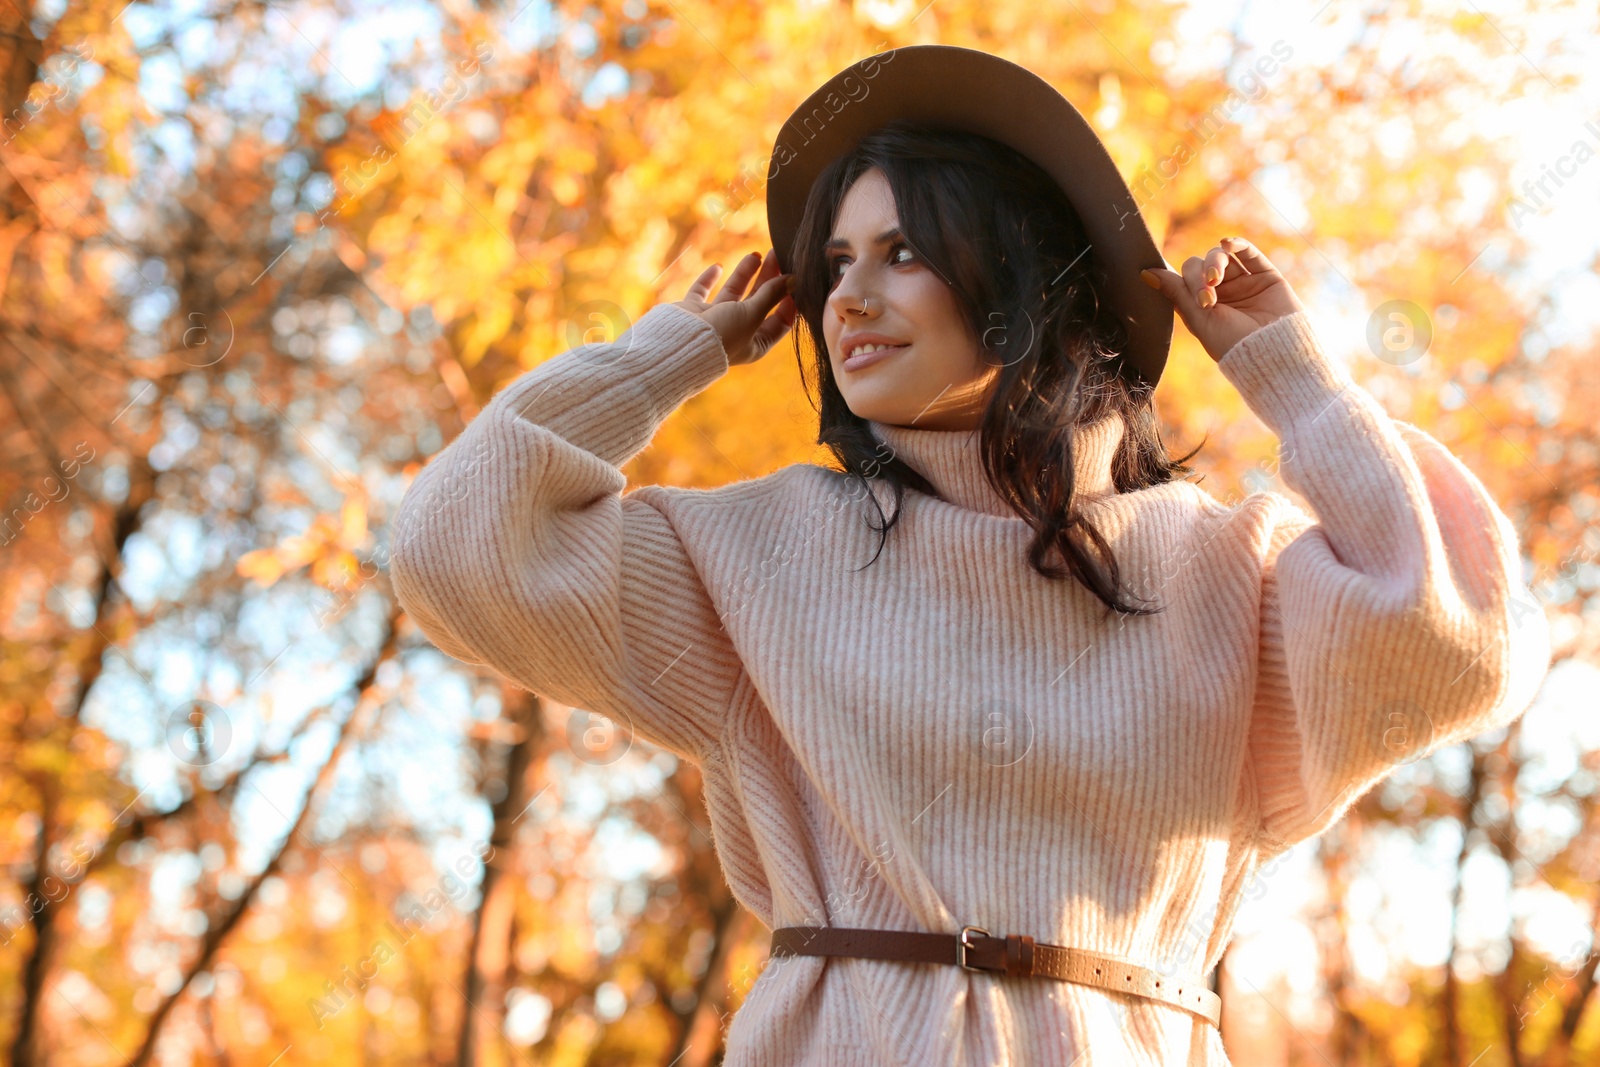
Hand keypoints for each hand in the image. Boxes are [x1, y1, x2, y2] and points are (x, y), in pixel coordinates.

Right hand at [674, 248, 797, 366]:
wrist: (680, 344)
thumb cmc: (722, 336)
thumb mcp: (753, 314)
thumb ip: (771, 295)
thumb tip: (794, 279)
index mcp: (756, 343)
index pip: (780, 321)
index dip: (788, 301)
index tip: (793, 280)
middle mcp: (737, 333)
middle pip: (758, 302)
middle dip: (768, 279)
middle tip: (776, 255)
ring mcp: (715, 321)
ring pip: (733, 293)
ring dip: (745, 274)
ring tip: (755, 255)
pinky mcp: (695, 312)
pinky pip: (703, 292)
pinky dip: (709, 279)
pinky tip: (717, 266)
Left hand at [1140, 237, 1305, 362]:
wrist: (1275, 352)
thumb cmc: (1233, 344)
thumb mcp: (1199, 320)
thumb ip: (1176, 293)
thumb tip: (1145, 273)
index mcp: (1201, 306)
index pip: (1182, 279)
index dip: (1181, 282)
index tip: (1187, 295)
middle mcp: (1221, 292)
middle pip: (1198, 265)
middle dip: (1198, 278)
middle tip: (1207, 298)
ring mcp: (1243, 282)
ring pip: (1219, 256)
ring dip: (1213, 263)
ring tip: (1215, 280)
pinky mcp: (1264, 274)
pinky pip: (1248, 252)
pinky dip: (1236, 244)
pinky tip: (1227, 243)